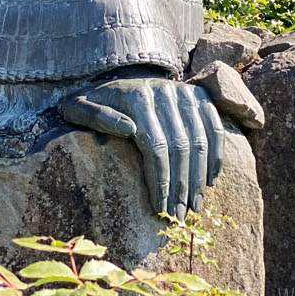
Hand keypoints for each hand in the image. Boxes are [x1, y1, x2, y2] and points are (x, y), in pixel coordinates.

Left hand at [60, 75, 223, 218]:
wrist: (117, 78)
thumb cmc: (93, 103)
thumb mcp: (78, 107)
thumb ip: (94, 116)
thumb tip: (128, 129)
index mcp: (135, 96)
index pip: (155, 146)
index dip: (160, 181)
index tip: (160, 210)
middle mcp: (163, 91)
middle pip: (180, 146)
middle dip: (181, 187)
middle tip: (179, 217)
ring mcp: (183, 91)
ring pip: (200, 140)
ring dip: (199, 178)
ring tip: (195, 207)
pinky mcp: (197, 95)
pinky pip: (214, 127)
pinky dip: (216, 155)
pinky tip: (211, 182)